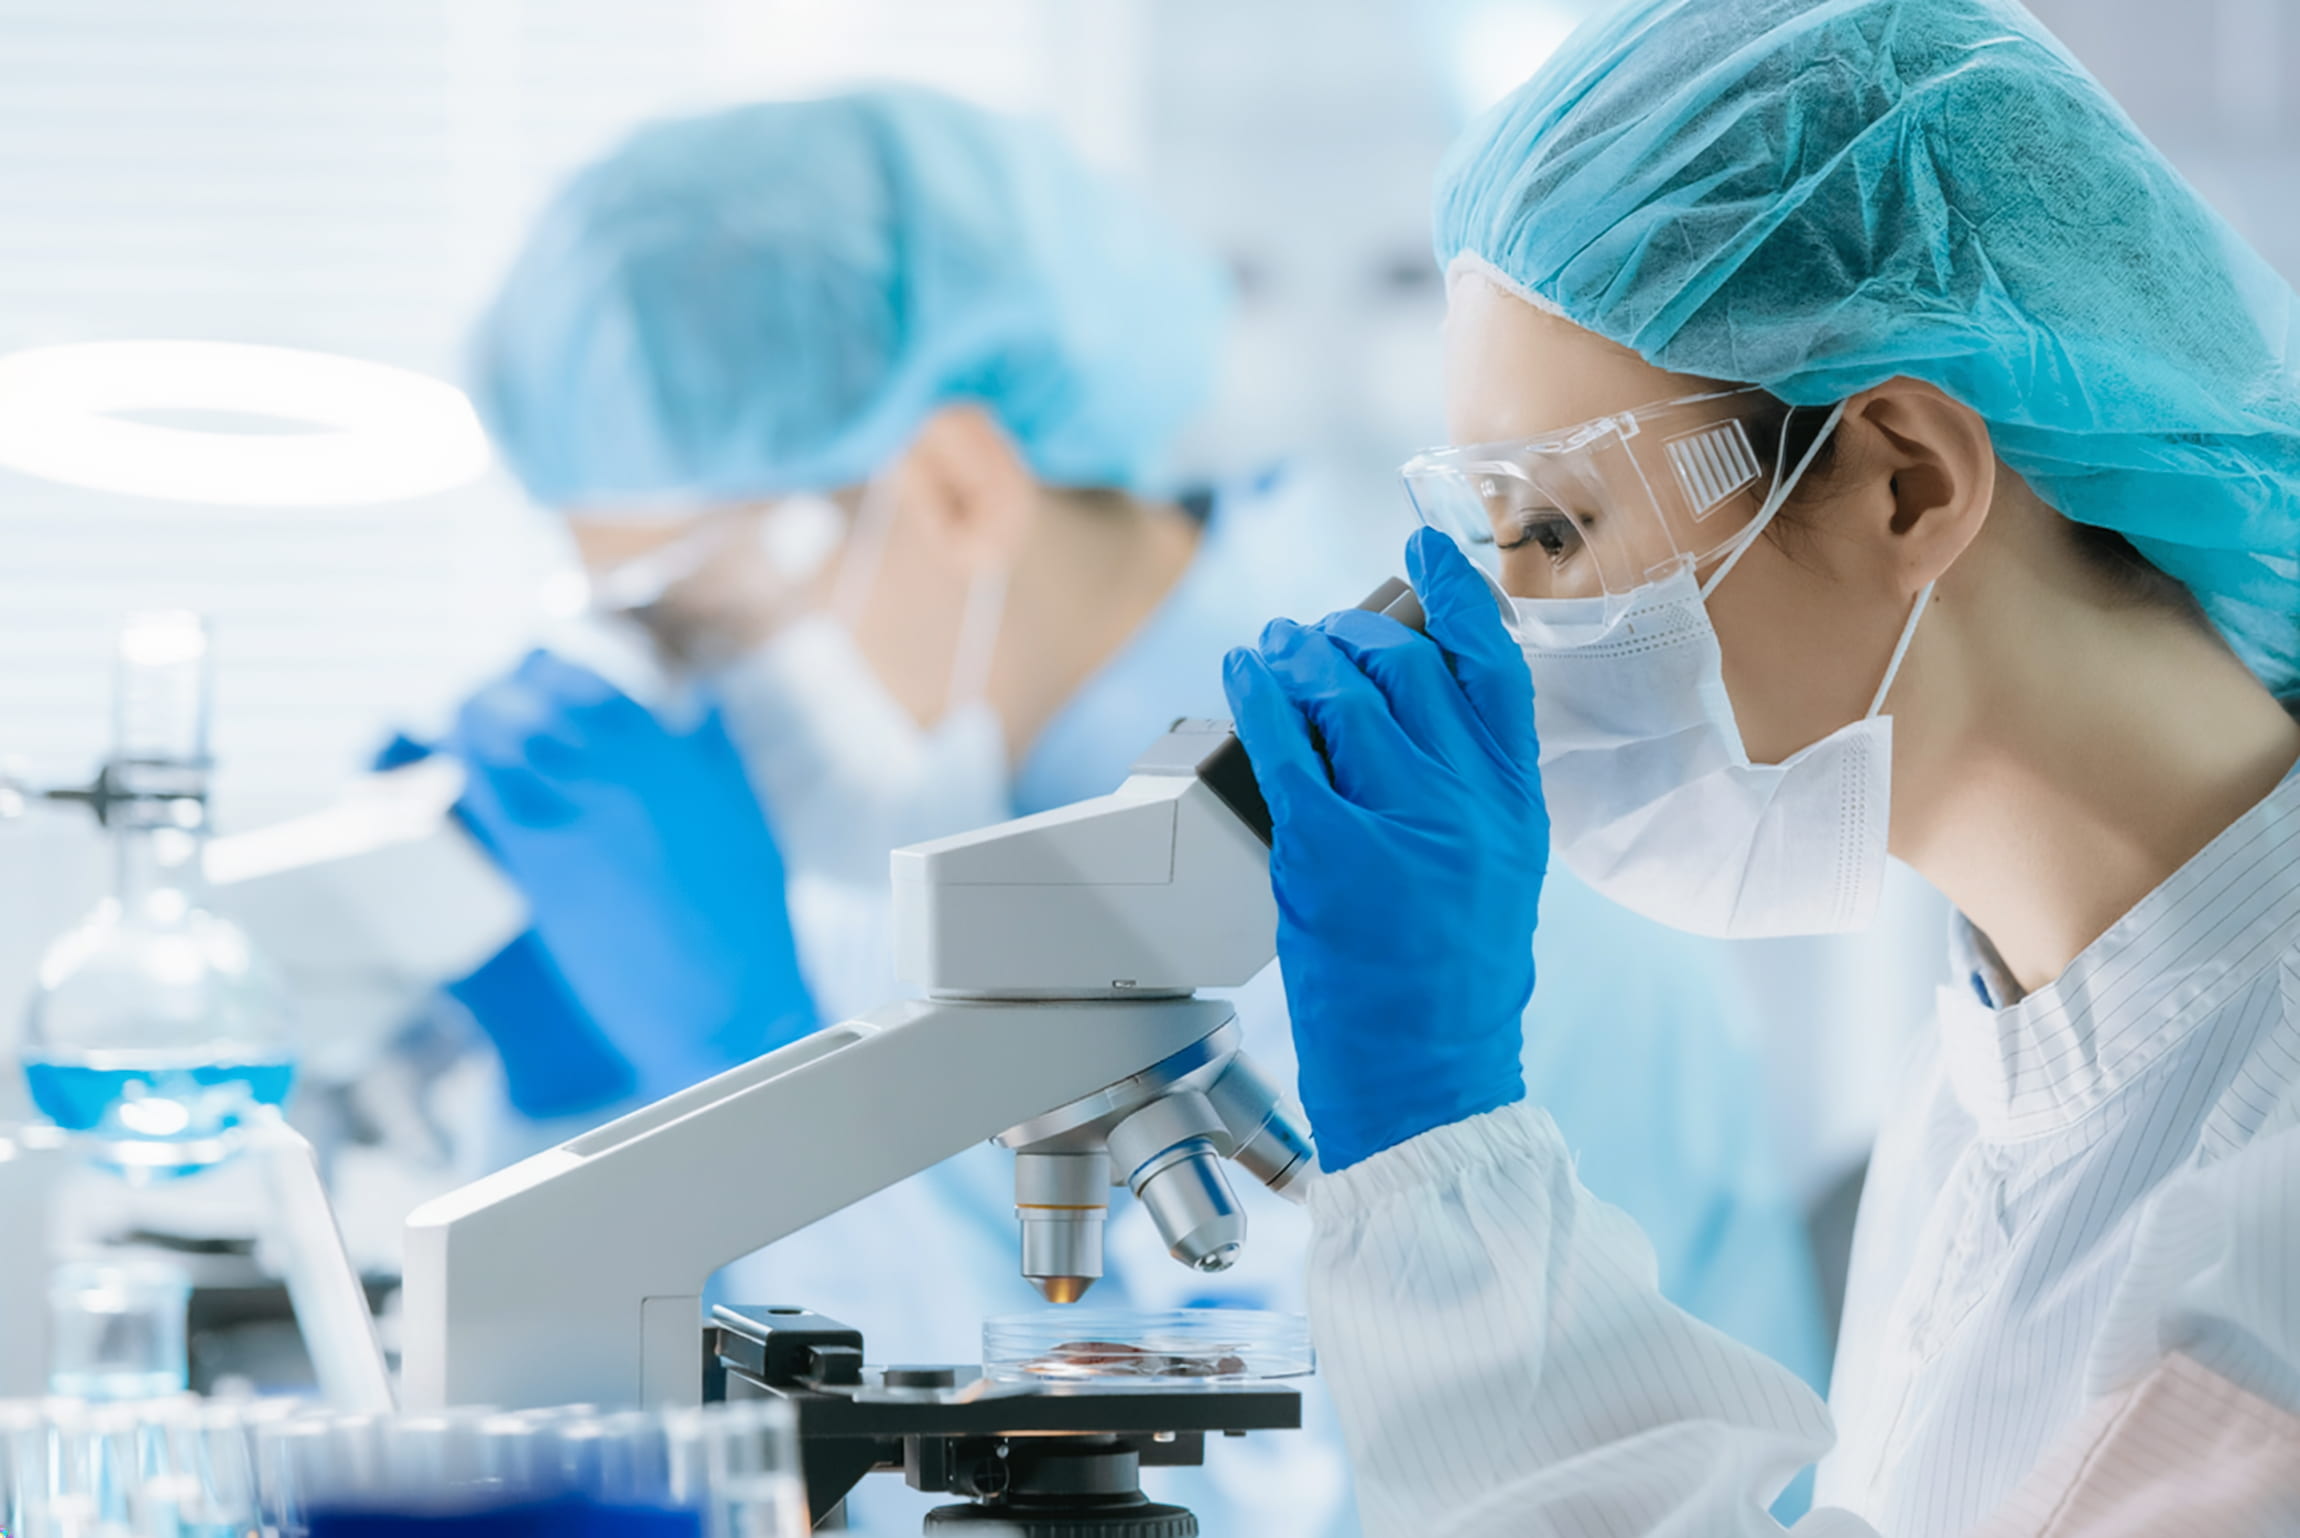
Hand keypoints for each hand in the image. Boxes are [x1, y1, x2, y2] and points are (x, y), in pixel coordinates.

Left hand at [445, 651, 816, 1102]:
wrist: (727, 1004)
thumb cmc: (745, 922)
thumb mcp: (746, 816)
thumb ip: (716, 753)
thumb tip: (701, 702)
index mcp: (679, 750)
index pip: (590, 680)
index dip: (548, 675)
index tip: (532, 685)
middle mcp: (629, 763)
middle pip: (539, 688)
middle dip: (508, 691)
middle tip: (491, 710)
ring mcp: (583, 804)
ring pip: (503, 726)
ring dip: (479, 723)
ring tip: (466, 736)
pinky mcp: (544, 858)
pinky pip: (486, 789)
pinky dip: (468, 774)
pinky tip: (458, 783)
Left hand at [1222, 528, 1545, 1169]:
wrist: (1431, 1081)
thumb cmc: (1456, 989)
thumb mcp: (1499, 874)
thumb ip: (1471, 793)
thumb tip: (1419, 720)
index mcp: (1516, 805)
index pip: (1494, 667)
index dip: (1456, 594)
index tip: (1423, 550)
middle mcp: (1467, 803)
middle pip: (1407, 664)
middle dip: (1354, 632)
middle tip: (1323, 635)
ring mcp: (1400, 824)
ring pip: (1345, 690)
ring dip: (1300, 653)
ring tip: (1277, 648)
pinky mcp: (1330, 852)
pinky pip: (1284, 740)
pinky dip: (1257, 692)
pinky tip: (1244, 674)